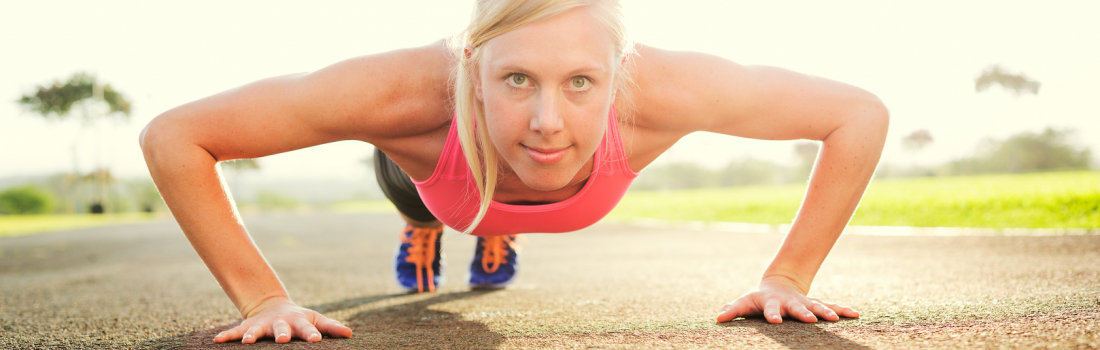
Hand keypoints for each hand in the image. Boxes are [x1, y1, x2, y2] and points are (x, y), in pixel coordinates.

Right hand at [214, 297, 352, 343]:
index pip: (307, 328)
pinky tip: (216, 341)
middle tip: (282, 340)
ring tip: (248, 342)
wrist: (272, 306)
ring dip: (253, 336)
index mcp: (299, 322)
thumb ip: (332, 327)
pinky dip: (226, 336)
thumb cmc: (300, 319)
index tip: (315, 340)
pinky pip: (235, 332)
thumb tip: (350, 334)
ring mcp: (263, 325)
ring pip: (257, 331)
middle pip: (282, 329)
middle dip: (282, 334)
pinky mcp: (248, 327)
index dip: (311, 334)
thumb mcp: (316, 320)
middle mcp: (280, 324)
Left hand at [716, 276, 859, 323]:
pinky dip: (843, 311)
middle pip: (798, 308)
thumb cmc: (758, 298)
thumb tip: (718, 318)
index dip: (772, 315)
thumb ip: (733, 310)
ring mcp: (805, 303)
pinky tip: (856, 315)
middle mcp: (791, 303)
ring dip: (826, 313)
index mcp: (773, 304)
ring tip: (836, 319)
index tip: (775, 321)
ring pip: (818, 307)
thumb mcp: (745, 303)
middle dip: (804, 314)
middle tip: (811, 320)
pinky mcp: (816, 304)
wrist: (779, 283)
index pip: (771, 310)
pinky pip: (831, 307)